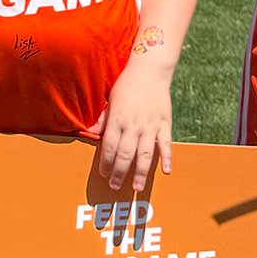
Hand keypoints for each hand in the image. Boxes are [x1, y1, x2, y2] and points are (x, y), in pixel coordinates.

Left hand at [96, 59, 173, 200]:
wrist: (149, 70)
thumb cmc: (127, 84)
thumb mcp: (110, 100)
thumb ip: (102, 118)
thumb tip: (89, 130)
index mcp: (117, 120)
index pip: (109, 147)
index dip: (106, 163)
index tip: (104, 174)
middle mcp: (133, 126)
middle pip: (124, 155)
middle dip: (119, 173)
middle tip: (116, 186)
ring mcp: (149, 126)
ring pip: (144, 154)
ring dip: (140, 173)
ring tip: (137, 187)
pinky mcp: (164, 124)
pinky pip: (165, 144)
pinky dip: (167, 158)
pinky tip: (167, 171)